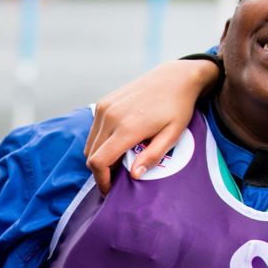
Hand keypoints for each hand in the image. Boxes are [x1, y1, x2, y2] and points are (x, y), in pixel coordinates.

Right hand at [85, 59, 217, 193]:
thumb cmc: (177, 108)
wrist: (174, 77)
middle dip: (101, 172)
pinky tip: (117, 144)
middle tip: (117, 179)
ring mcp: (104, 108)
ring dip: (99, 157)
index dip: (102, 180)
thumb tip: (134, 175)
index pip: (99, 162)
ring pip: (90, 144)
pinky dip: (100, 143)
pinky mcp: (104, 102)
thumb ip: (153, 156)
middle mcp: (110, 117)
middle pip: (91, 155)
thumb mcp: (172, 135)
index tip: (110, 190)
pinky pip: (93, 131)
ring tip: (119, 162)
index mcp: (127, 128)